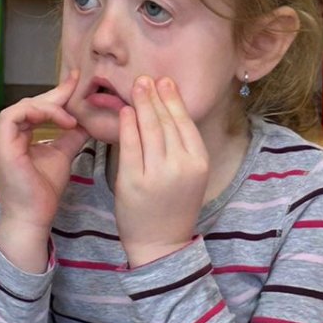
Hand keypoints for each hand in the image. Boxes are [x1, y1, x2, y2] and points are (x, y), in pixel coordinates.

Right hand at [0, 70, 80, 267]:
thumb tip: (87, 121)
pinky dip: (41, 113)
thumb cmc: (43, 190)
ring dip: (50, 106)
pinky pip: (17, 115)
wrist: (34, 215)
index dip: (55, 94)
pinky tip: (62, 120)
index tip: (75, 82)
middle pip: (29, 103)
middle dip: (55, 95)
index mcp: (10, 136)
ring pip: (23, 106)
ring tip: (71, 117)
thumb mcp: (61, 155)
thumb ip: (70, 136)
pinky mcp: (0, 142)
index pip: (33, 108)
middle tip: (77, 85)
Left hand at [114, 77, 209, 268]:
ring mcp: (157, 173)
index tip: (165, 82)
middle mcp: (181, 166)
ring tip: (137, 87)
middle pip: (167, 122)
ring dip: (142, 104)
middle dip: (156, 96)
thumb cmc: (173, 207)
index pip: (184, 123)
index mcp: (198, 162)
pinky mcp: (134, 181)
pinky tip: (124, 111)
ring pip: (149, 129)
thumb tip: (170, 111)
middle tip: (146, 78)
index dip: (174, 100)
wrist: (161, 244)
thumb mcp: (189, 175)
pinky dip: (127, 125)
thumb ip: (182, 147)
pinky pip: (129, 145)